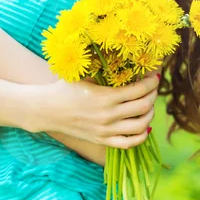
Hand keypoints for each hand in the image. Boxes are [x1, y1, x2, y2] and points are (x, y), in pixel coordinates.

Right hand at [28, 72, 160, 149]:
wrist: (46, 110)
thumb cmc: (64, 88)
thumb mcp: (84, 74)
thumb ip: (103, 68)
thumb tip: (124, 56)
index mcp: (105, 96)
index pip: (139, 90)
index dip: (151, 82)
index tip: (154, 76)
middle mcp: (108, 115)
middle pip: (143, 107)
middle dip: (153, 96)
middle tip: (153, 89)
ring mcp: (105, 130)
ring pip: (140, 126)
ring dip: (150, 115)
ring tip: (149, 106)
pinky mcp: (102, 140)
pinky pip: (129, 143)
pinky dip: (141, 136)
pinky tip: (144, 127)